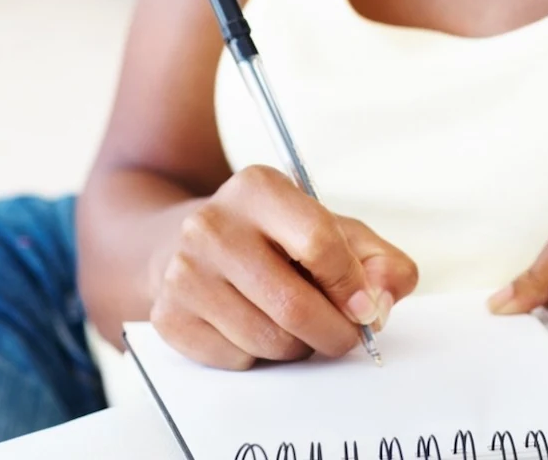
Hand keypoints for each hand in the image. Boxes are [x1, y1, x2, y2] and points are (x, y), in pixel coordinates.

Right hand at [150, 165, 418, 368]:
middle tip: (344, 335)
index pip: (320, 243)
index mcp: (259, 188)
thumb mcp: (334, 230)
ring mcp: (184, 272)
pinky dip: (258, 357)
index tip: (366, 308)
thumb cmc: (276, 240)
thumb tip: (379, 302)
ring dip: (297, 347)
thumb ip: (378, 261)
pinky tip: (254, 327)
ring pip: (267, 341)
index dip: (352, 286)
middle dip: (333, 333)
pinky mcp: (168, 316)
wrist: (191, 245)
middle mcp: (212, 224)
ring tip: (294, 324)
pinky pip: (236, 360)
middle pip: (293, 305)